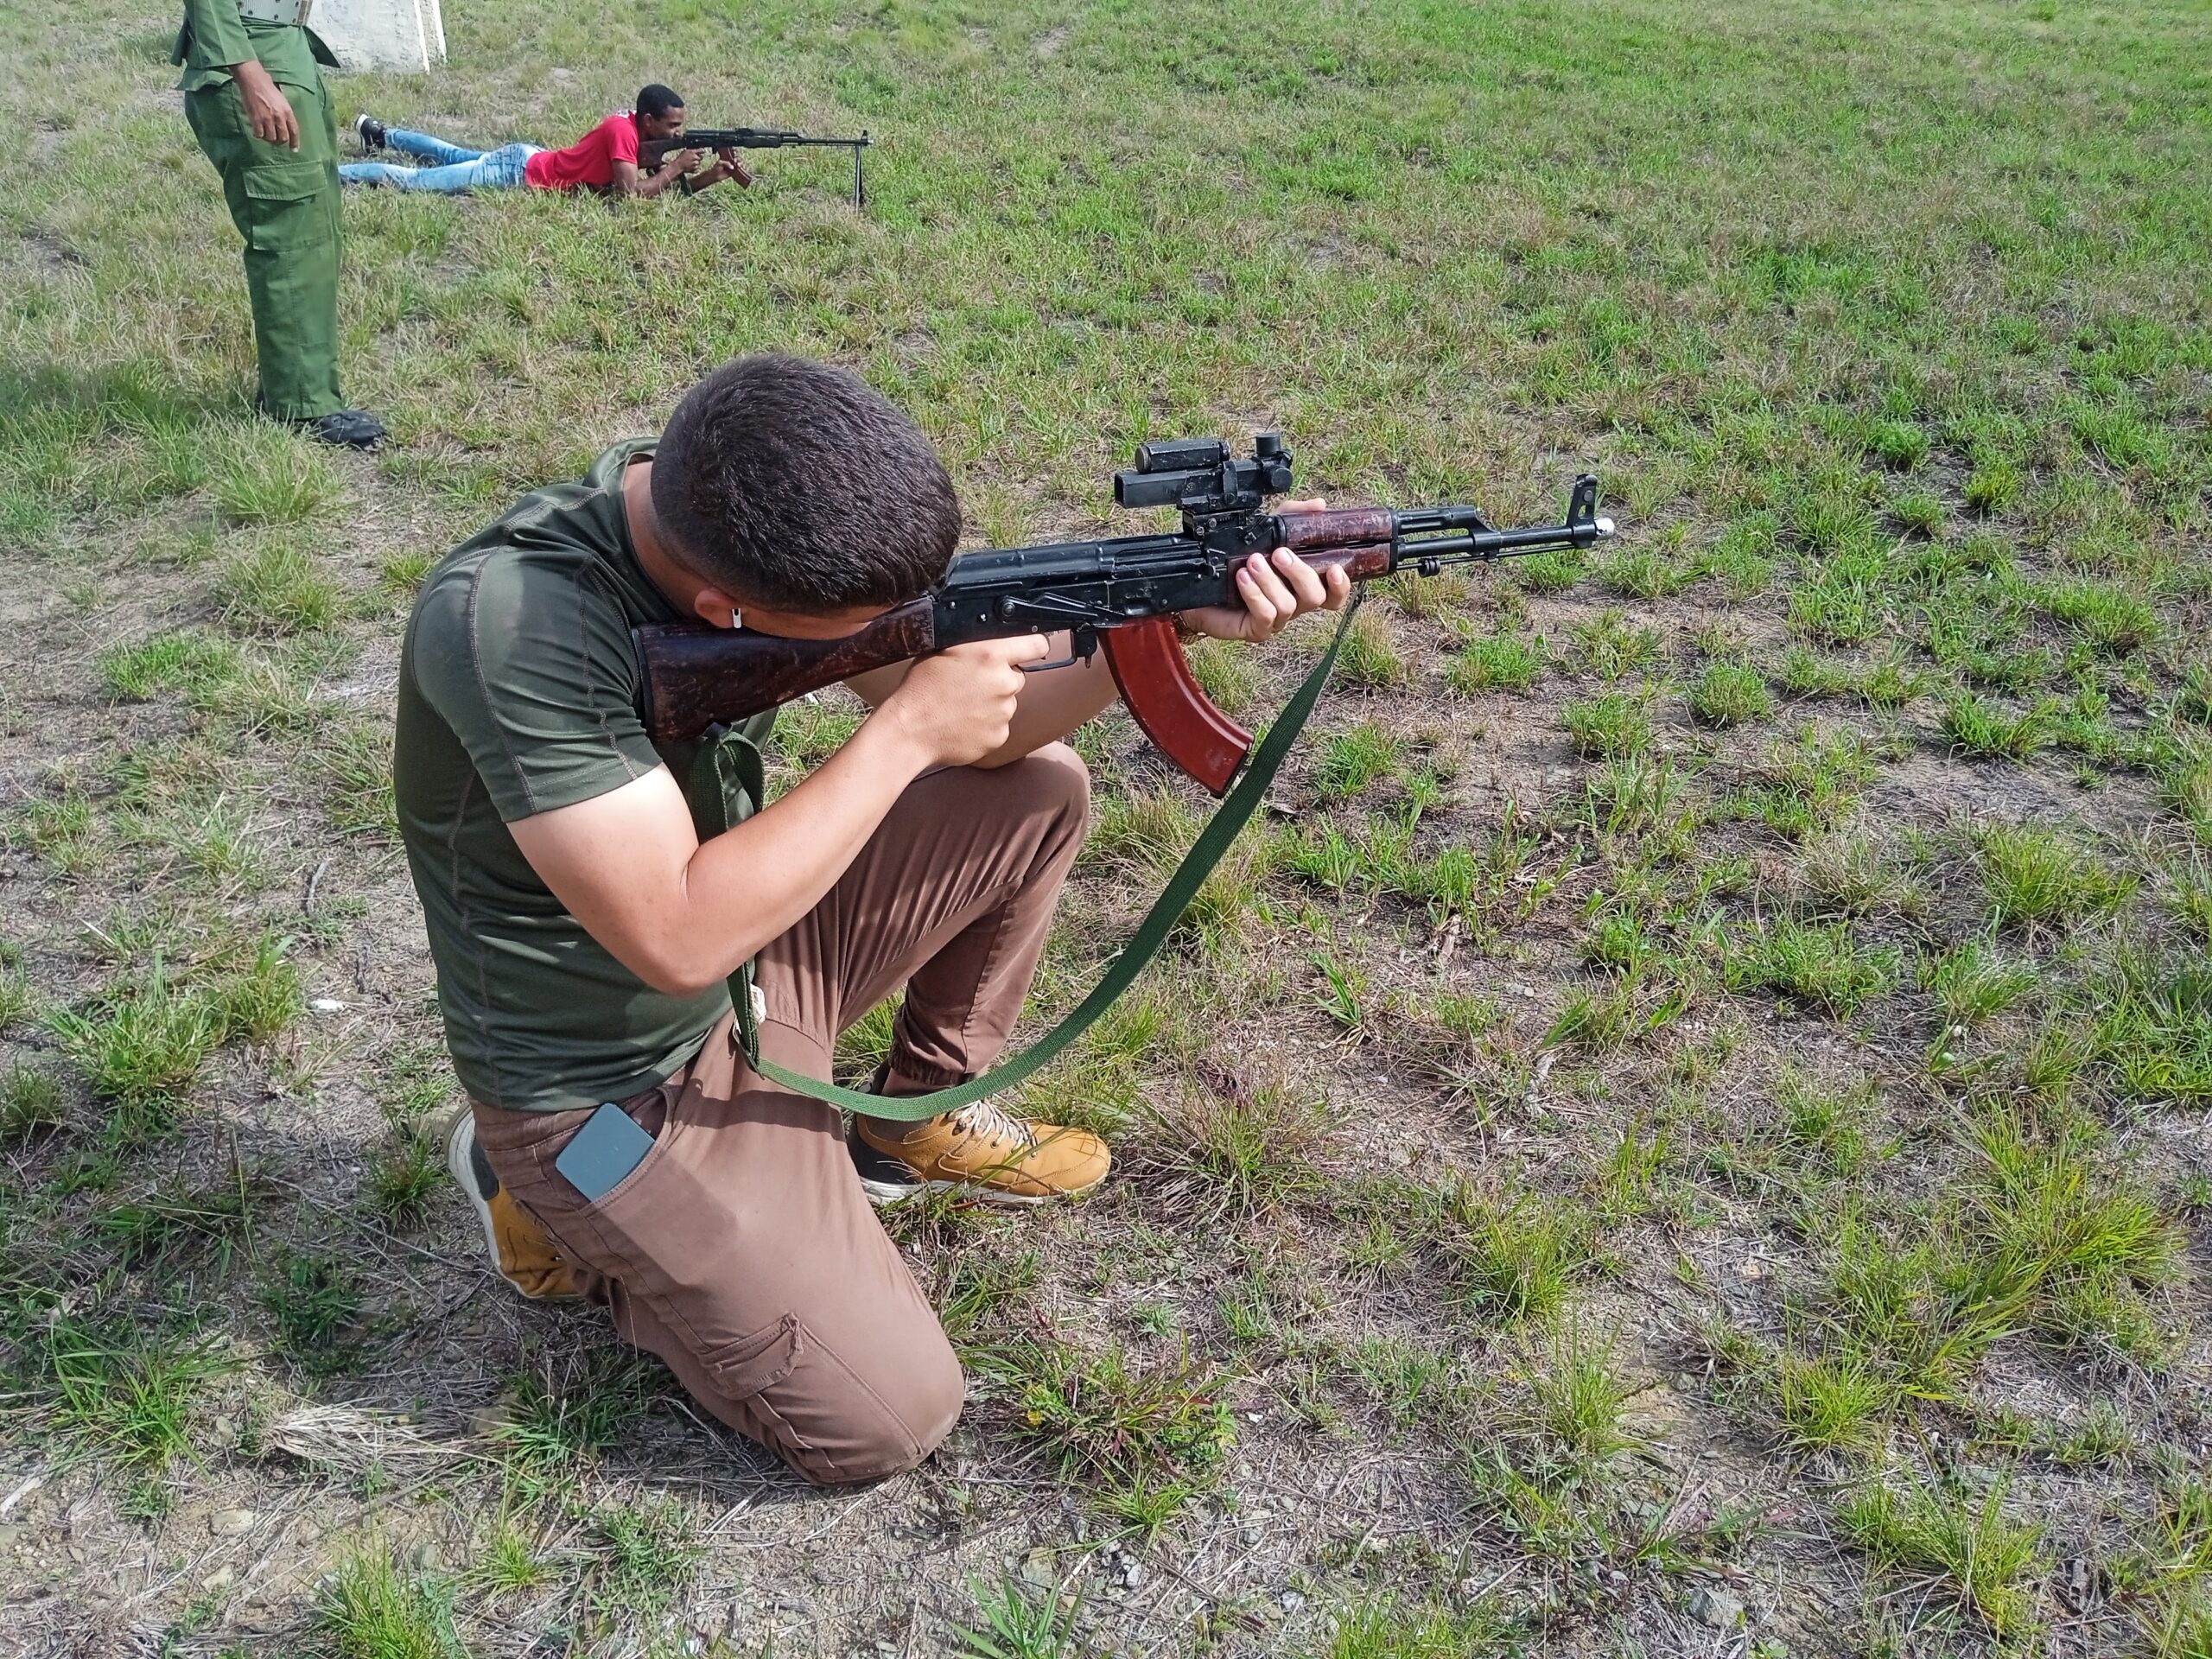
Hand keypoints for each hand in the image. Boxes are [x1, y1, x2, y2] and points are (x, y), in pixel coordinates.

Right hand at [233, 60, 298, 149]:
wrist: (253, 80)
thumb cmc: (267, 87)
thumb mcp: (282, 100)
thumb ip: (284, 113)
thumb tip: (286, 125)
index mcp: (287, 111)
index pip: (294, 131)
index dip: (295, 142)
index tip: (294, 149)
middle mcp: (279, 116)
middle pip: (283, 137)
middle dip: (280, 142)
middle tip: (276, 141)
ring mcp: (267, 118)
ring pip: (271, 138)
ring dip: (269, 139)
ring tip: (266, 134)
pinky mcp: (256, 119)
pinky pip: (259, 134)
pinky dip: (258, 135)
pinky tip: (257, 131)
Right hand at [663, 147, 703, 173]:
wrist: (678, 166)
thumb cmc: (681, 158)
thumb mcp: (685, 151)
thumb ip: (692, 151)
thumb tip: (697, 150)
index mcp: (692, 152)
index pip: (701, 150)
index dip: (702, 151)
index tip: (703, 151)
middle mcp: (695, 157)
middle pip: (701, 157)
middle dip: (698, 157)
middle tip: (694, 158)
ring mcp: (695, 163)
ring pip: (699, 162)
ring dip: (696, 162)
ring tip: (690, 162)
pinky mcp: (695, 168)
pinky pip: (697, 167)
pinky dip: (695, 167)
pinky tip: (690, 166)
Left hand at [719, 150, 753, 186]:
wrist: (715, 176)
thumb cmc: (716, 168)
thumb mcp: (720, 163)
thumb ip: (726, 163)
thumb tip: (733, 167)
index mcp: (727, 157)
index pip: (732, 154)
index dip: (735, 152)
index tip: (734, 153)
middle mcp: (730, 161)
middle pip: (737, 158)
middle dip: (737, 158)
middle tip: (734, 160)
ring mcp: (732, 167)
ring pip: (739, 163)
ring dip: (740, 163)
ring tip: (737, 165)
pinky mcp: (733, 172)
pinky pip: (739, 170)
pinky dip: (740, 169)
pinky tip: (739, 168)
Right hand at [881, 636, 1050, 768]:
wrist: (909, 730)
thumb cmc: (920, 688)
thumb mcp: (944, 648)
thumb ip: (975, 642)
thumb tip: (996, 637)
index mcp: (991, 655)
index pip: (1036, 644)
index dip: (1033, 645)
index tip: (1031, 648)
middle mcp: (1004, 683)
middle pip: (1016, 676)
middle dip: (1000, 678)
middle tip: (971, 684)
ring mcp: (1004, 713)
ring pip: (1007, 702)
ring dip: (992, 703)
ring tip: (962, 705)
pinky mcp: (1000, 736)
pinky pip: (999, 725)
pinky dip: (986, 724)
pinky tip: (963, 722)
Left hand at [1177, 497, 1350, 642]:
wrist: (1200, 585)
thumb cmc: (1237, 560)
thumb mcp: (1265, 532)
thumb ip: (1292, 518)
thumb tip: (1319, 505)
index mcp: (1302, 585)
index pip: (1333, 594)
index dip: (1340, 586)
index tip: (1334, 568)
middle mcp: (1294, 604)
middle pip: (1315, 597)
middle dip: (1300, 573)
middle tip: (1279, 553)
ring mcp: (1276, 619)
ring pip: (1287, 606)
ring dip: (1271, 581)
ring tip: (1252, 562)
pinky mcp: (1256, 630)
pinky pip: (1265, 616)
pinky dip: (1255, 595)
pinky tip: (1243, 579)